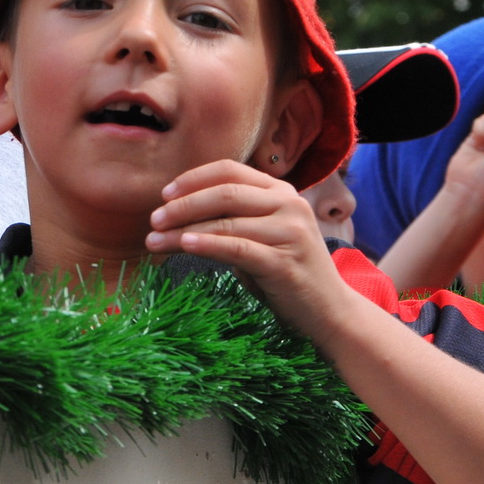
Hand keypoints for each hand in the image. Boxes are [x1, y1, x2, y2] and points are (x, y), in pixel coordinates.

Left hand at [146, 159, 355, 345]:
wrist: (330, 313)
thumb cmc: (286, 274)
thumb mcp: (261, 236)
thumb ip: (233, 218)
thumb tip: (179, 210)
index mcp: (282, 191)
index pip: (230, 170)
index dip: (193, 179)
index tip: (165, 194)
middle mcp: (289, 204)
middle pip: (225, 192)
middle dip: (183, 205)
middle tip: (154, 219)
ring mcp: (290, 232)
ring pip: (225, 222)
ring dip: (183, 230)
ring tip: (154, 241)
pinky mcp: (284, 262)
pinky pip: (236, 247)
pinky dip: (206, 244)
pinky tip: (183, 246)